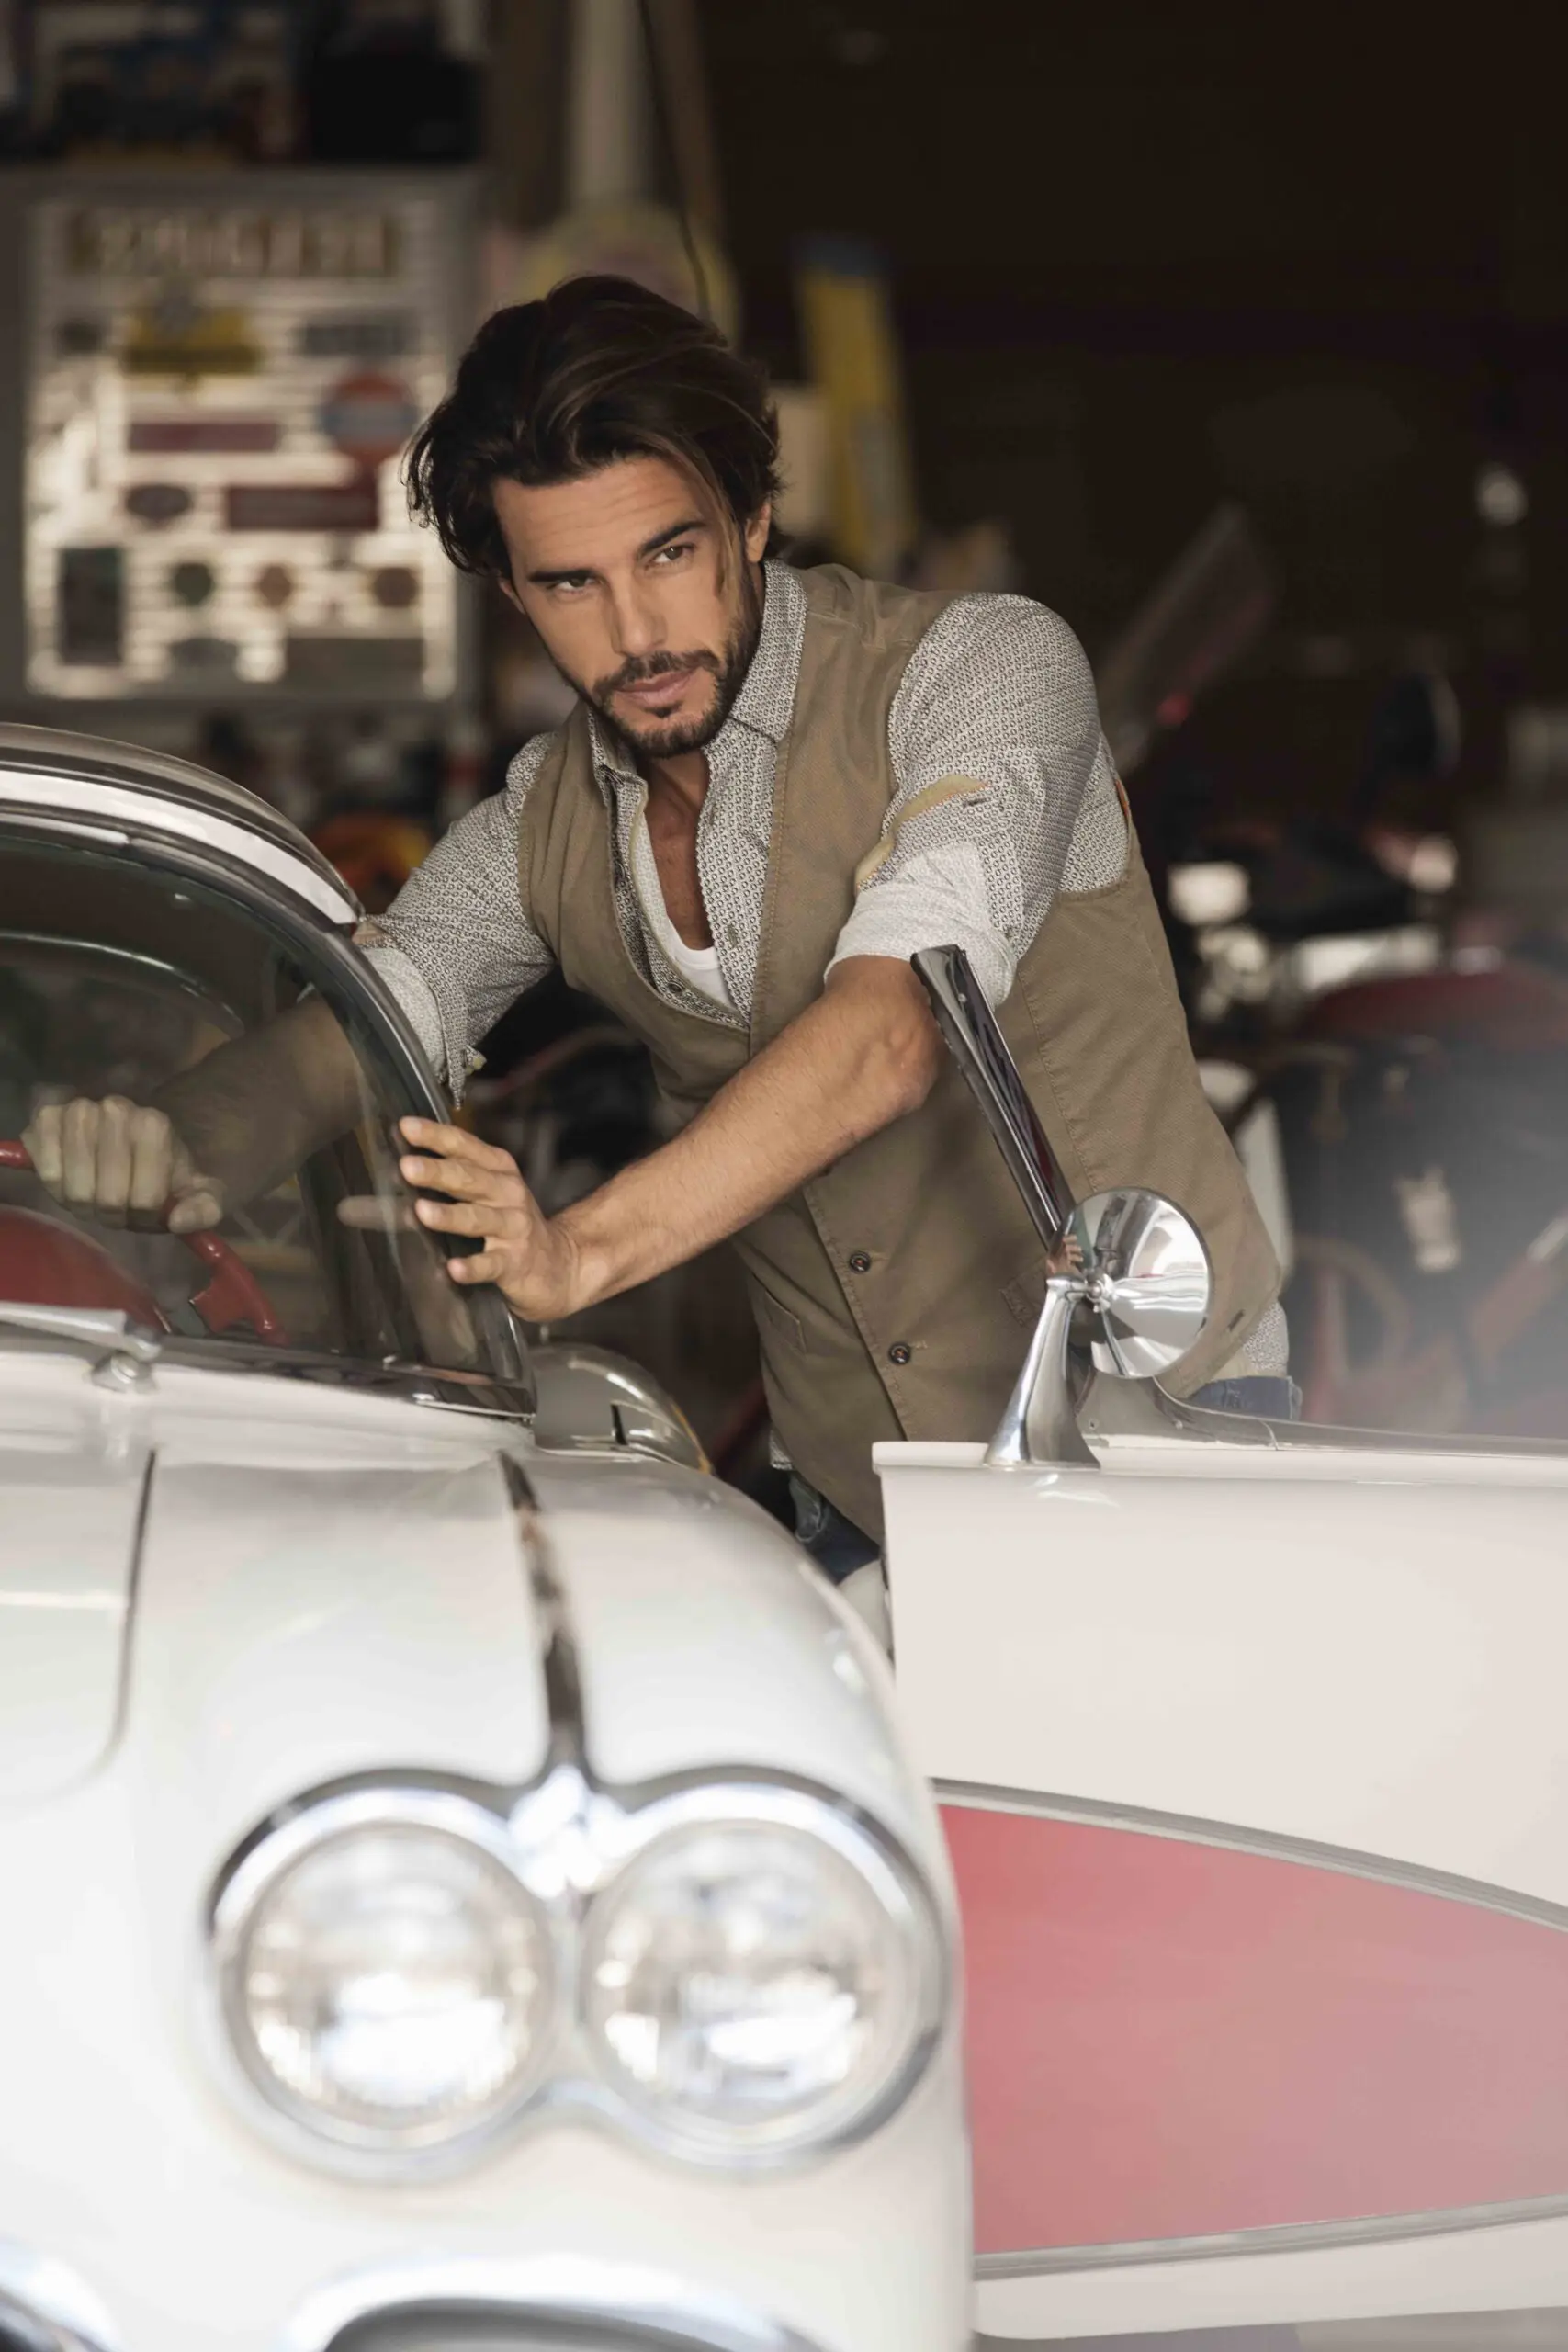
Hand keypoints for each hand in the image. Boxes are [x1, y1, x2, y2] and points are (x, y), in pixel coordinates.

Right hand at [23, 1097, 224, 1232]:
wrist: (128, 1144)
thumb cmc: (164, 1174)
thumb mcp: (200, 1193)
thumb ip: (205, 1209)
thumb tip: (179, 1221)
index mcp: (154, 1124)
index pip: (145, 1198)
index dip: (144, 1214)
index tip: (147, 1208)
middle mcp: (116, 1108)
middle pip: (109, 1197)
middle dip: (114, 1213)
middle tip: (117, 1207)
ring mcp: (77, 1110)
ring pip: (76, 1189)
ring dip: (84, 1204)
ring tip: (94, 1195)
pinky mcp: (45, 1118)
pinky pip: (46, 1171)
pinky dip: (55, 1188)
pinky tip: (68, 1181)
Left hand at [395, 1117, 588, 1319]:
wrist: (556, 1263)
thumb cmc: (509, 1221)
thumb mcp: (490, 1188)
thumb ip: (456, 1173)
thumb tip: (403, 1163)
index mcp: (498, 1170)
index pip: (465, 1147)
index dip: (436, 1136)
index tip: (406, 1127)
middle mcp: (507, 1194)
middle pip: (469, 1179)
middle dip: (438, 1172)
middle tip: (408, 1166)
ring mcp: (513, 1228)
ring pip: (478, 1219)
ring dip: (449, 1215)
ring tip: (422, 1211)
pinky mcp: (515, 1263)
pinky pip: (490, 1265)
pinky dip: (472, 1267)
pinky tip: (453, 1269)